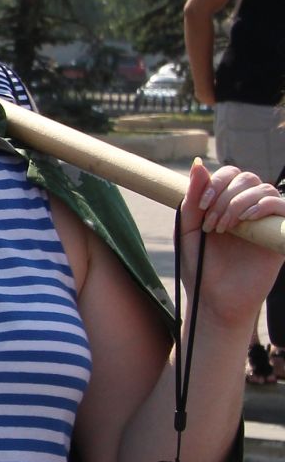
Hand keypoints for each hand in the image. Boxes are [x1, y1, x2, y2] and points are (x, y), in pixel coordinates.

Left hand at [179, 159, 284, 329]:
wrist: (214, 298)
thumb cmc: (200, 266)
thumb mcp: (187, 230)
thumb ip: (192, 199)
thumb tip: (197, 163)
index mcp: (225, 204)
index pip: (229, 174)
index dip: (215, 183)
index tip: (200, 207)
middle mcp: (247, 208)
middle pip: (247, 178)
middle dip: (225, 196)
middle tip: (211, 223)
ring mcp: (264, 221)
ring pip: (263, 189)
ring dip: (239, 203)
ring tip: (224, 228)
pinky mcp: (278, 234)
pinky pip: (283, 206)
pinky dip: (265, 205)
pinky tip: (248, 218)